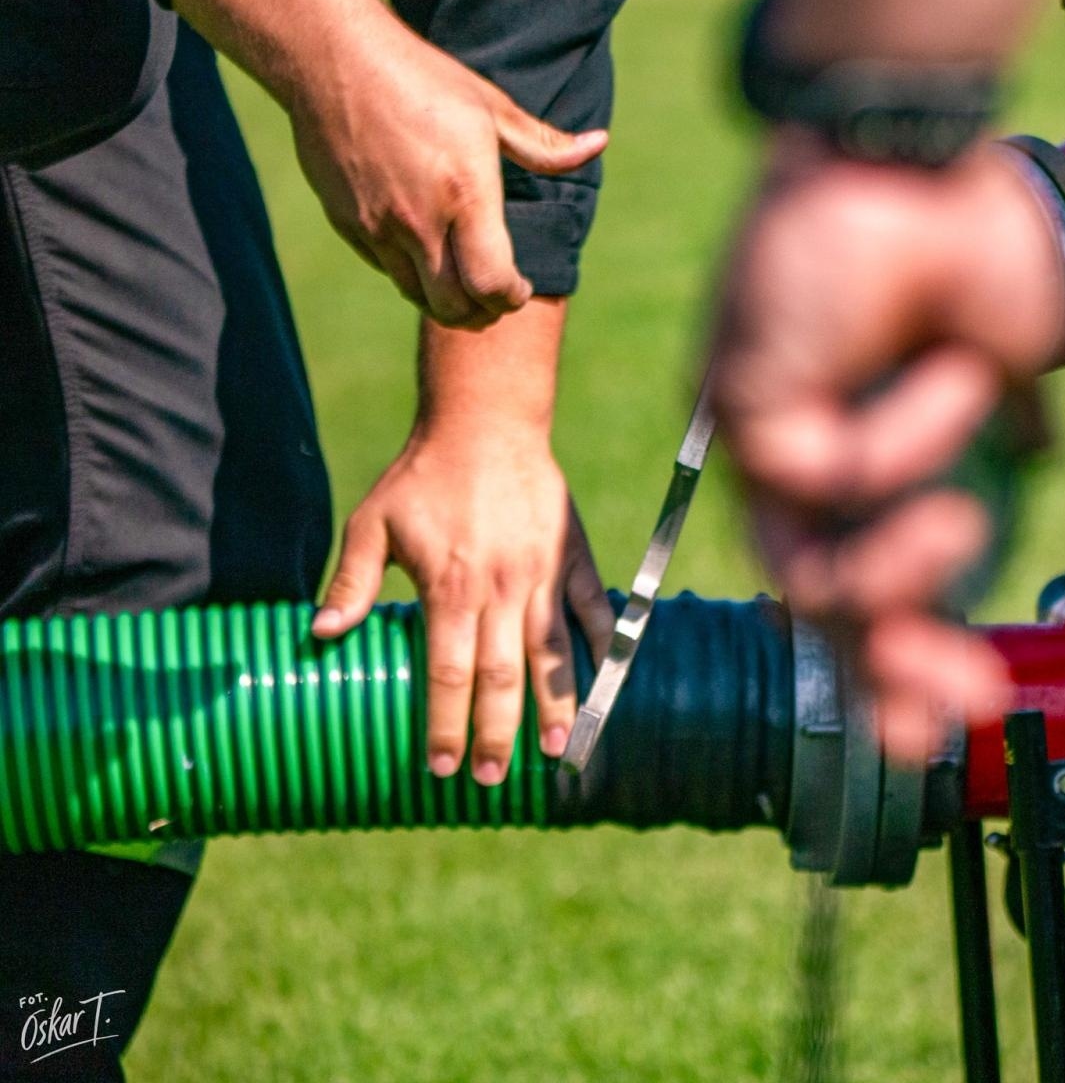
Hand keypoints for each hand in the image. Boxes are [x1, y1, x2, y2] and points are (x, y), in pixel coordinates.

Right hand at [289, 27, 606, 327]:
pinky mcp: (349, 224)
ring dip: (448, 300)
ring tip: (465, 282)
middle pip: (455, 308)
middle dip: (484, 312)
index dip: (512, 298)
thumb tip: (599, 144)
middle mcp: (420, 220)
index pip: (491, 284)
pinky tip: (427, 252)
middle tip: (496, 297)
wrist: (331, 59)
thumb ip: (545, 144)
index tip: (521, 288)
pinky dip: (413, 274)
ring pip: (419, 296)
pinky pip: (388, 270)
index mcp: (465, 194)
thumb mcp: (492, 107)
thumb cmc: (422, 78)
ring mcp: (379, 226)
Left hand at [310, 428, 613, 782]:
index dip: (445, 724)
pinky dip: (601, 646)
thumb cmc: (422, 476)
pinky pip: (592, 610)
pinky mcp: (573, 557)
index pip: (448, 673)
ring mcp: (542, 575)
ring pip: (552, 654)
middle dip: (496, 734)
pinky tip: (606, 682)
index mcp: (449, 587)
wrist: (485, 424)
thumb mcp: (372, 523)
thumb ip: (352, 581)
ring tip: (557, 751)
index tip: (440, 766)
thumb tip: (320, 634)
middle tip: (490, 777)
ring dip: (555, 706)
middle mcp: (500, 589)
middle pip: (501, 677)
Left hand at [711, 135, 1064, 756]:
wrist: (932, 154)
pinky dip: (901, 438)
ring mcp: (770, 434)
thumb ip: (994, 423)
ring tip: (956, 520)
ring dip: (899, 568)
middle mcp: (807, 459)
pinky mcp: (746, 399)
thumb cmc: (971, 240)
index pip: (873, 583)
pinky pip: (819, 473)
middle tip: (966, 705)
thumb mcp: (1000, 358)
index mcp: (864, 453)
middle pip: (828, 607)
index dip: (913, 661)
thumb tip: (1028, 453)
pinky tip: (947, 374)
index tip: (977, 708)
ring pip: (809, 570)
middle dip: (898, 669)